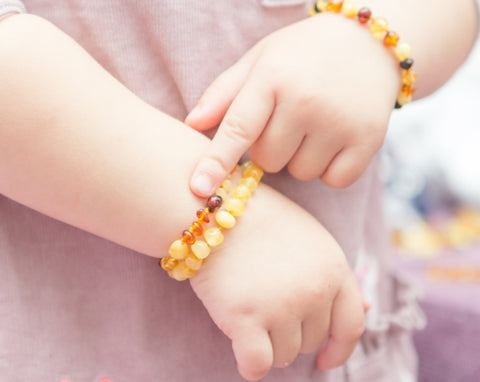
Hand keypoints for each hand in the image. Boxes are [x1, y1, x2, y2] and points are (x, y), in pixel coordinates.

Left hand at [186, 13, 398, 196]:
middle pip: (268, 161)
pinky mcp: (369, 139)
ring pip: (300, 173)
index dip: (216, 162)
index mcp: (273, 78)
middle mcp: (307, 101)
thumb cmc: (302, 55)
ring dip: (301, 158)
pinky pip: (335, 180)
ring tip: (315, 124)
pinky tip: (336, 138)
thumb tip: (191, 124)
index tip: (199, 189)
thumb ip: (224, 93)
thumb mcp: (260, 60)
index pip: (238, 129)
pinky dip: (331, 168)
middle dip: (271, 148)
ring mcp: (341, 122)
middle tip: (288, 120)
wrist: (368, 41)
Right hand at [189, 184, 364, 380]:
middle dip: (292, 334)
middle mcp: (314, 290)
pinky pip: (256, 365)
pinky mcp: (245, 317)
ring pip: (284, 355)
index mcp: (333, 268)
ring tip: (251, 313)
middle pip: (312, 341)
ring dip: (268, 344)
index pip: (351, 325)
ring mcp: (281, 305)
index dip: (340, 349)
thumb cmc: (262, 221)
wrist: (218, 209)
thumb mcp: (311, 238)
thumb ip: (336, 275)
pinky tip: (242, 349)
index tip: (327, 360)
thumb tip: (366, 308)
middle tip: (267, 308)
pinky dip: (250, 365)